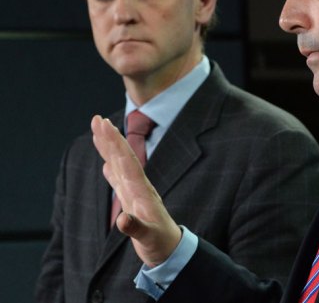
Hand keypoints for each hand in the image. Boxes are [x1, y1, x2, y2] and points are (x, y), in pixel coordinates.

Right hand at [91, 115, 181, 266]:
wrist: (171, 250)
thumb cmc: (161, 243)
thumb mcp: (149, 237)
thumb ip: (135, 229)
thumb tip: (121, 220)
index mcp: (141, 191)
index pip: (126, 161)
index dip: (114, 143)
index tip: (104, 125)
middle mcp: (138, 187)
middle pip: (122, 157)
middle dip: (109, 138)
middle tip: (96, 118)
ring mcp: (135, 193)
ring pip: (119, 165)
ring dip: (109, 148)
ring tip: (98, 131)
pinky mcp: (132, 201)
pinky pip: (119, 180)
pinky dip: (111, 170)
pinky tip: (107, 163)